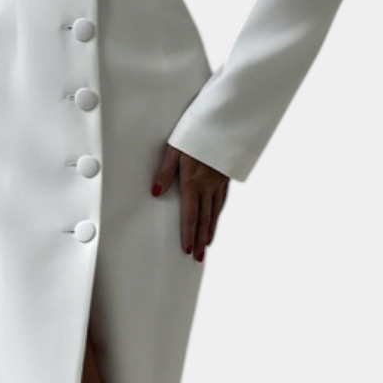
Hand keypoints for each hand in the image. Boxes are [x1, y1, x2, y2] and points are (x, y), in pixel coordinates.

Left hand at [151, 145, 229, 263]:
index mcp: (193, 182)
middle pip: (204, 220)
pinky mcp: (225, 178)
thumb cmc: (195, 134)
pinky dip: (218, 215)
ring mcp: (219, 183)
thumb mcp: (175, 149)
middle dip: (200, 241)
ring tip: (206, 245)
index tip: (188, 250)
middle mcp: (208, 187)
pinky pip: (222, 202)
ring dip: (210, 231)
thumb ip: (165, 172)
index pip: (190, 215)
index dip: (188, 234)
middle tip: (198, 258)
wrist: (224, 124)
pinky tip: (215, 220)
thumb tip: (156, 192)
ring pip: (215, 212)